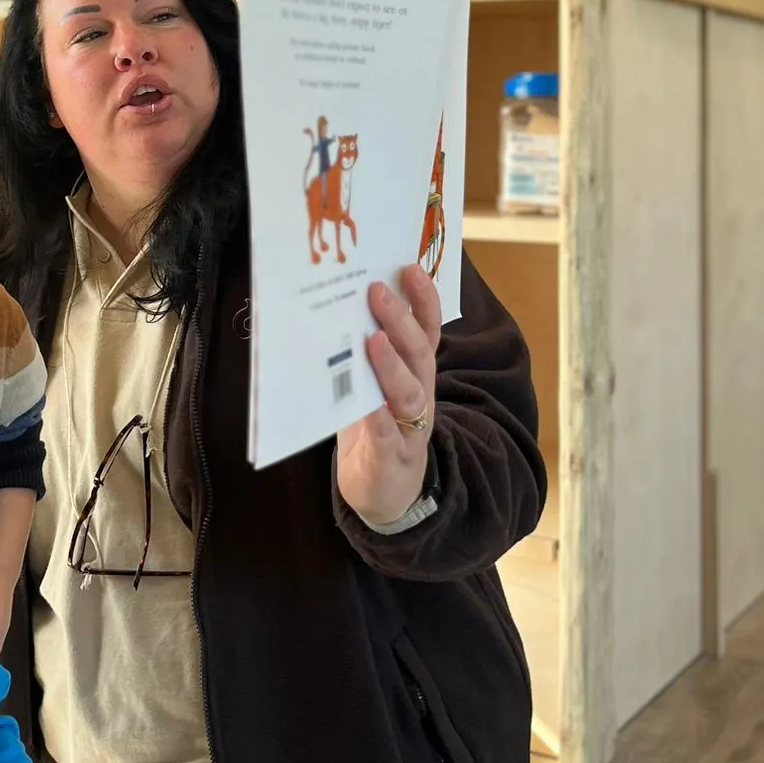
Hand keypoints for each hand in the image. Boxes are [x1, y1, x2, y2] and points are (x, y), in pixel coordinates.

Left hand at [336, 264, 439, 527]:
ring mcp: (409, 428)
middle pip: (419, 353)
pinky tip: (366, 404)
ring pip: (409, 391)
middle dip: (401, 320)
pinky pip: (387, 435)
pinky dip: (377, 418)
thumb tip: (337, 305)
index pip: (426, 330)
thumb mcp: (371, 386)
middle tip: (378, 290)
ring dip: (392, 364)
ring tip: (373, 340)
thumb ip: (362, 353)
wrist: (386, 496)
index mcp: (415, 374)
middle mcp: (419, 396)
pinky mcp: (392, 458)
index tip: (409, 266)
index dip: (423, 299)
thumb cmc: (375, 431)